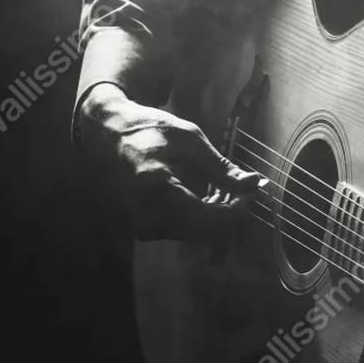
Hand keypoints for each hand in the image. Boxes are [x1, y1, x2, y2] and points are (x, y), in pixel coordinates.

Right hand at [80, 84, 267, 239]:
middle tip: (243, 190)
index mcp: (155, 183)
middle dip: (228, 212)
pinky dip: (196, 217)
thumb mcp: (190, 139)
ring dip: (213, 216)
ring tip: (222, 189)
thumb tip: (253, 183)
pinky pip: (178, 230)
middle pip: (200, 229)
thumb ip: (220, 167)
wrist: (110, 135)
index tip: (252, 193)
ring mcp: (138, 223)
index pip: (205, 217)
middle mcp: (143, 210)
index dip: (236, 210)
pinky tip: (203, 197)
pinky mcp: (138, 228)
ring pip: (191, 232)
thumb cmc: (150, 130)